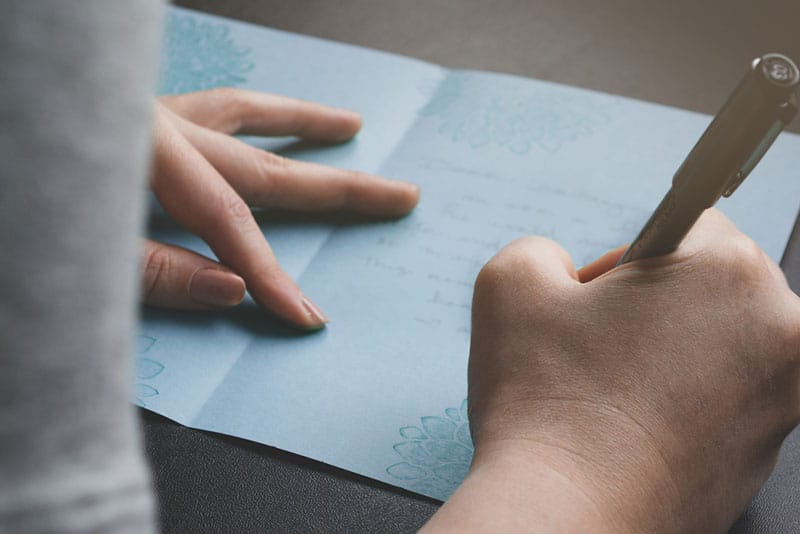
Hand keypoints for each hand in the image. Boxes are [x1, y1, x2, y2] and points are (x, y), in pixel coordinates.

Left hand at [141, 88, 418, 327]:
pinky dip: (249, 113)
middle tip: (400, 196)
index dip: (269, 272)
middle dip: (335, 188)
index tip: (307, 316)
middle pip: (262, 164)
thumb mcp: (75, 259)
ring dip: (300, 122)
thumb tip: (233, 290)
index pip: (228, 219)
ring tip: (350, 124)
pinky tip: (270, 115)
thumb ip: (153, 272)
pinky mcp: (134, 116)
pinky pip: (207, 108)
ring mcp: (146, 113)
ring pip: (240, 114)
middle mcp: (155, 121)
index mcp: (144, 147)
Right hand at [425, 210, 799, 531]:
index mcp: (729, 275)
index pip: (691, 225)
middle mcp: (778, 335)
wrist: (565, 518)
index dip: (629, 257)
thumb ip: (540, 250)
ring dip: (667, 352)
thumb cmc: (544, 405)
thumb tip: (561, 270)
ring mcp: (781, 403)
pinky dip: (679, 402)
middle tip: (599, 341)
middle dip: (656, 302)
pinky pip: (720, 401)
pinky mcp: (765, 456)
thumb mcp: (510, 285)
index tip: (601, 294)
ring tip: (608, 387)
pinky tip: (627, 423)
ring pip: (717, 344)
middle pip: (713, 285)